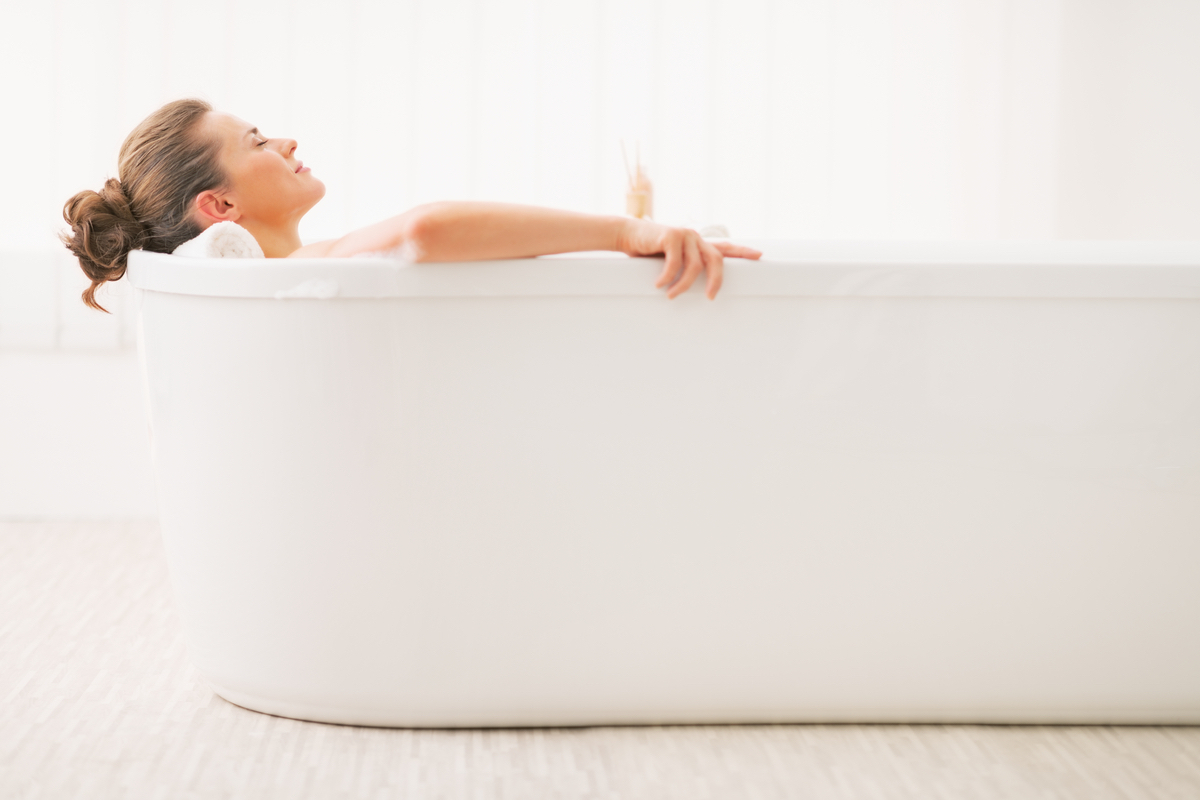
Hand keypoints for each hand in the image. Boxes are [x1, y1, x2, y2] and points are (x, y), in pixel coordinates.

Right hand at [617, 219, 762, 299]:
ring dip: (683, 285)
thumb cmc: (647, 251)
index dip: (742, 251)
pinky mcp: (671, 235)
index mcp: (697, 244)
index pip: (724, 248)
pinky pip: (675, 262)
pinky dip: (668, 277)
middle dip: (716, 280)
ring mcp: (684, 235)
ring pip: (695, 266)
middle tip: (710, 298)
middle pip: (716, 260)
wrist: (627, 235)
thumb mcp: (669, 260)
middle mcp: (695, 237)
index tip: (759, 256)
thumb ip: (684, 268)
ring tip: (671, 295)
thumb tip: (695, 289)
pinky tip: (659, 284)